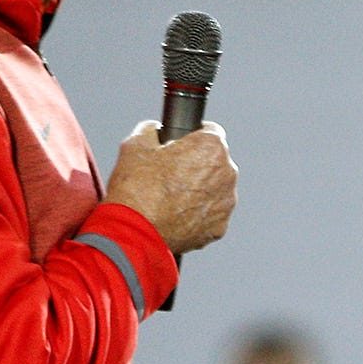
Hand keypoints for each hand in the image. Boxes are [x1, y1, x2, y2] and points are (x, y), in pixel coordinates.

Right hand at [103, 120, 236, 253]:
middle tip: (170, 175)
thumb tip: (155, 131)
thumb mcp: (135, 145)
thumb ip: (152, 130)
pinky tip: (176, 215)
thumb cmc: (136, 189)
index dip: (193, 137)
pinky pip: (211, 214)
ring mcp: (226, 202)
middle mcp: (227, 173)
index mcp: (211, 147)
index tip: (182, 146)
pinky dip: (198, 214)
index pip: (210, 131)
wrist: (135, 232)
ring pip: (215, 189)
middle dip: (196, 165)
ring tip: (171, 198)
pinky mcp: (219, 227)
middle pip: (215, 162)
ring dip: (199, 190)